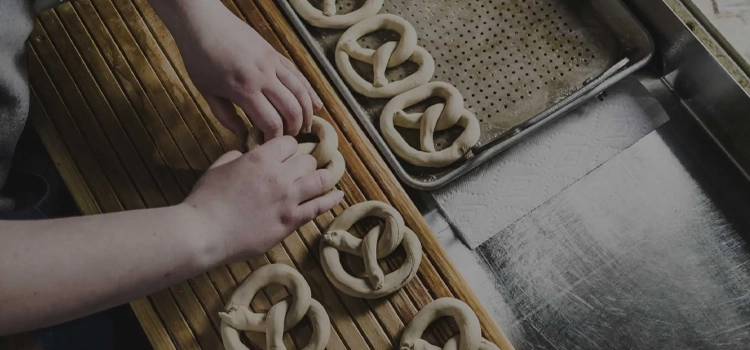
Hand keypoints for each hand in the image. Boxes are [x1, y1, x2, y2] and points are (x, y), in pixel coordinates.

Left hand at [154, 1, 322, 140]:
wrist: (203, 23)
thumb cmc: (200, 59)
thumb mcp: (207, 93)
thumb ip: (226, 118)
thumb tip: (242, 136)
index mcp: (244, 90)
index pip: (271, 122)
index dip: (275, 139)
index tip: (271, 147)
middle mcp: (263, 77)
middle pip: (291, 109)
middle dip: (294, 129)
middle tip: (290, 140)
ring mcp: (272, 64)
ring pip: (301, 92)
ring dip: (307, 113)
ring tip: (307, 127)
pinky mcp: (275, 55)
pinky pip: (298, 75)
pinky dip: (309, 91)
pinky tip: (316, 104)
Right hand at [184, 137, 343, 262]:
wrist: (204, 232)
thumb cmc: (206, 200)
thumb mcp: (219, 167)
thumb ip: (237, 157)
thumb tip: (245, 155)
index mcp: (260, 158)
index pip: (289, 142)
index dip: (289, 146)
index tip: (288, 152)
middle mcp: (279, 175)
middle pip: (307, 160)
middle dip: (305, 162)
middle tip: (303, 168)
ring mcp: (287, 199)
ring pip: (319, 180)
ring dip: (322, 177)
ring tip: (326, 177)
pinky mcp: (290, 222)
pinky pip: (319, 207)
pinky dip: (331, 199)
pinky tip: (338, 195)